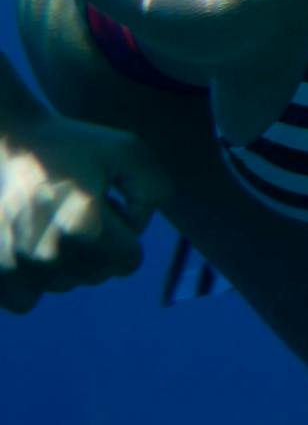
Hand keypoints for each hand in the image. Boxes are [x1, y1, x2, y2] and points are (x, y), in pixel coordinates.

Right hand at [1, 112, 168, 312]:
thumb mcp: (130, 152)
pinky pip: (27, 300)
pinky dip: (33, 279)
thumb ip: (154, 190)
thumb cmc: (76, 146)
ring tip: (55, 221)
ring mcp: (16, 267)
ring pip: (64, 284)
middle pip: (98, 275)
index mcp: (84, 228)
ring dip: (67, 260)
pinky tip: (32, 245)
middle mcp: (47, 255)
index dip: (127, 233)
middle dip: (100, 247)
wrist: (15, 144)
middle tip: (81, 211)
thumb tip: (135, 229)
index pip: (129, 262)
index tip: (109, 207)